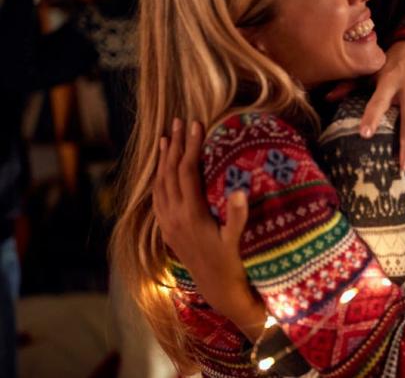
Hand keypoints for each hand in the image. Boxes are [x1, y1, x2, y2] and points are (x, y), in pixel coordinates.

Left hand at [152, 118, 265, 339]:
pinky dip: (159, 178)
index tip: (197, 125)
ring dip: (164, 159)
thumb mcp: (237, 240)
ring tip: (166, 137)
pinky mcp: (167, 229)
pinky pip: (158, 197)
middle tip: (179, 121)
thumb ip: (237, 216)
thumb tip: (240, 191)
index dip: (192, 146)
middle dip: (175, 145)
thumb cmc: (231, 262)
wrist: (215, 288)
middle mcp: (174, 216)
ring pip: (160, 183)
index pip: (188, 171)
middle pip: (170, 172)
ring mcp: (168, 222)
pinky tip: (162, 169)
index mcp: (191, 214)